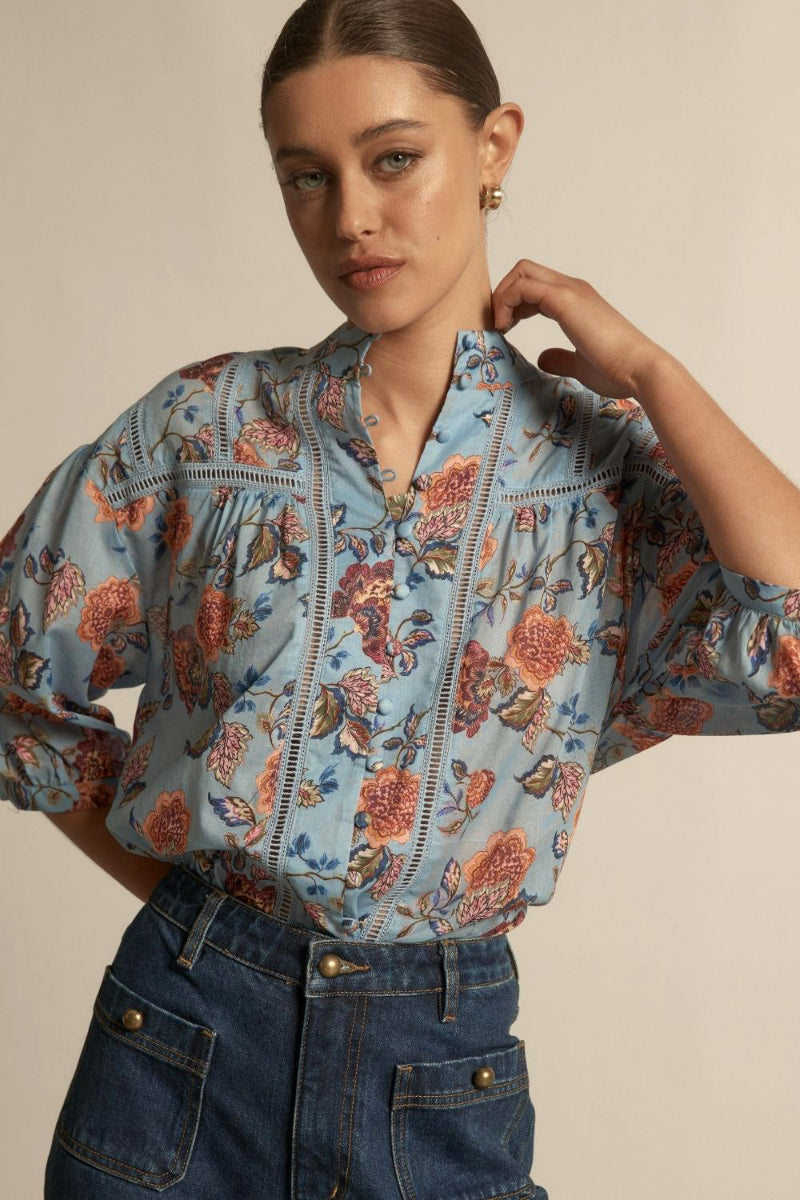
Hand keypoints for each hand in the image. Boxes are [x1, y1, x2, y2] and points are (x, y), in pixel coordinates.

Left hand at [492, 258, 668, 398]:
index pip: (536, 284)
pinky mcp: (565, 300)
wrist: (638, 369)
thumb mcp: (580, 364)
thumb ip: (561, 358)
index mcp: (577, 300)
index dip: (515, 302)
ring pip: (521, 272)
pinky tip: (506, 327)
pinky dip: (506, 302)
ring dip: (502, 296)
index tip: (508, 328)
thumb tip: (543, 357)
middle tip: (500, 324)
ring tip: (500, 326)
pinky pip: (523, 286)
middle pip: (525, 270)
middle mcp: (573, 288)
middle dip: (504, 293)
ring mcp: (570, 290)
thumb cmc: (616, 369)